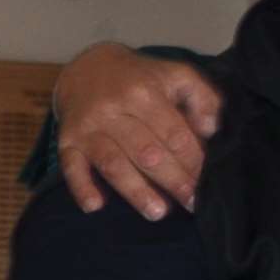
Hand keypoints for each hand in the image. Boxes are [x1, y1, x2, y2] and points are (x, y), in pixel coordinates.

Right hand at [54, 42, 221, 219]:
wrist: (88, 66)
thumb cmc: (142, 79)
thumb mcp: (177, 74)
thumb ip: (203, 97)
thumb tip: (211, 129)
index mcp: (145, 93)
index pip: (174, 133)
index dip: (192, 159)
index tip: (207, 181)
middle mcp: (114, 109)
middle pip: (147, 152)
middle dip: (173, 180)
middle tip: (192, 203)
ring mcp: (89, 127)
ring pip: (113, 163)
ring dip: (135, 190)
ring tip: (158, 212)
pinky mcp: (67, 141)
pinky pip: (71, 167)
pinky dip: (81, 187)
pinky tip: (96, 206)